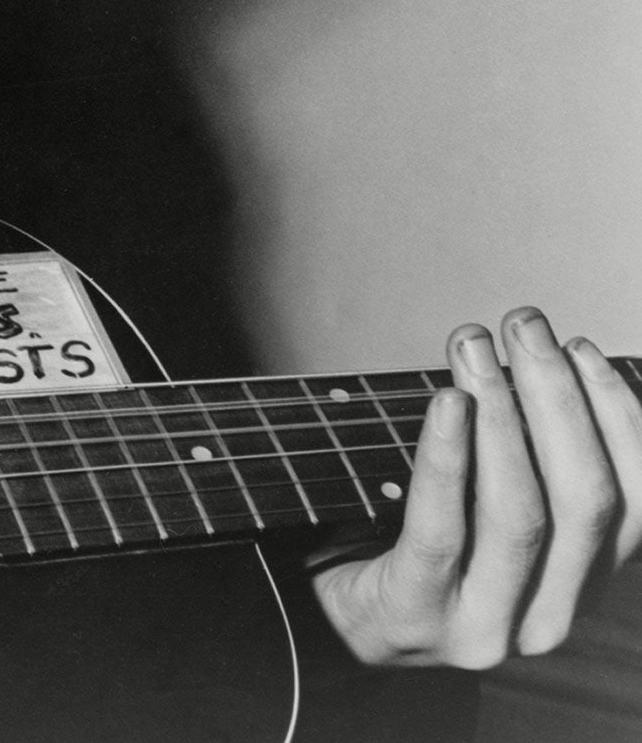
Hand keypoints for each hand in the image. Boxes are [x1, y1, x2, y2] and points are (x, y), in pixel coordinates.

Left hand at [313, 307, 641, 667]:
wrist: (340, 620)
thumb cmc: (420, 543)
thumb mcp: (490, 509)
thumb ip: (534, 461)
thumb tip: (555, 359)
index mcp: (584, 583)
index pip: (637, 500)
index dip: (618, 417)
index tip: (580, 346)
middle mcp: (552, 616)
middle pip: (585, 498)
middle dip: (558, 398)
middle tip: (523, 326)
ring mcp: (487, 626)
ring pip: (521, 513)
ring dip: (505, 416)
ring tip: (475, 346)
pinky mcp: (420, 614)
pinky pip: (441, 529)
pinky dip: (447, 459)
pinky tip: (446, 403)